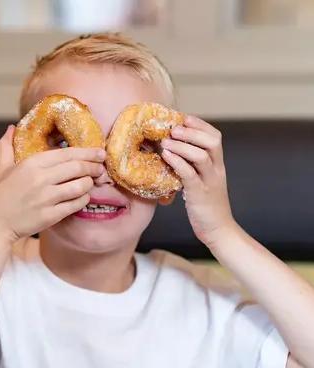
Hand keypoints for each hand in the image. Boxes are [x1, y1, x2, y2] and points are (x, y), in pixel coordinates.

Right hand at [0, 125, 105, 242]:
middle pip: (77, 168)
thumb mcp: (1, 168)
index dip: (87, 152)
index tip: (99, 152)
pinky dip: (83, 200)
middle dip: (93, 167)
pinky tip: (82, 197)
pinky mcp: (51, 215)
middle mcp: (41, 179)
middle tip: (100, 168)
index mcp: (31, 164)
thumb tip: (11, 128)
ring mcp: (47, 198)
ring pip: (80, 186)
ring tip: (90, 183)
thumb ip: (7, 147)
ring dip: (89, 184)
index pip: (67, 154)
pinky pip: (76, 205)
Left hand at [160, 115, 236, 247]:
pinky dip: (177, 162)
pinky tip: (166, 156)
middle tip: (173, 128)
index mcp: (218, 166)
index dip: (200, 125)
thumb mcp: (203, 183)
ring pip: (201, 155)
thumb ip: (194, 169)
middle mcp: (217, 171)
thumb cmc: (207, 208)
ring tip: (166, 141)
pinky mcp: (200, 195)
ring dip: (182, 145)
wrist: (219, 231)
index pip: (215, 137)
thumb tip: (175, 155)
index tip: (183, 118)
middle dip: (192, 131)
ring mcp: (210, 182)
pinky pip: (189, 174)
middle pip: (212, 141)